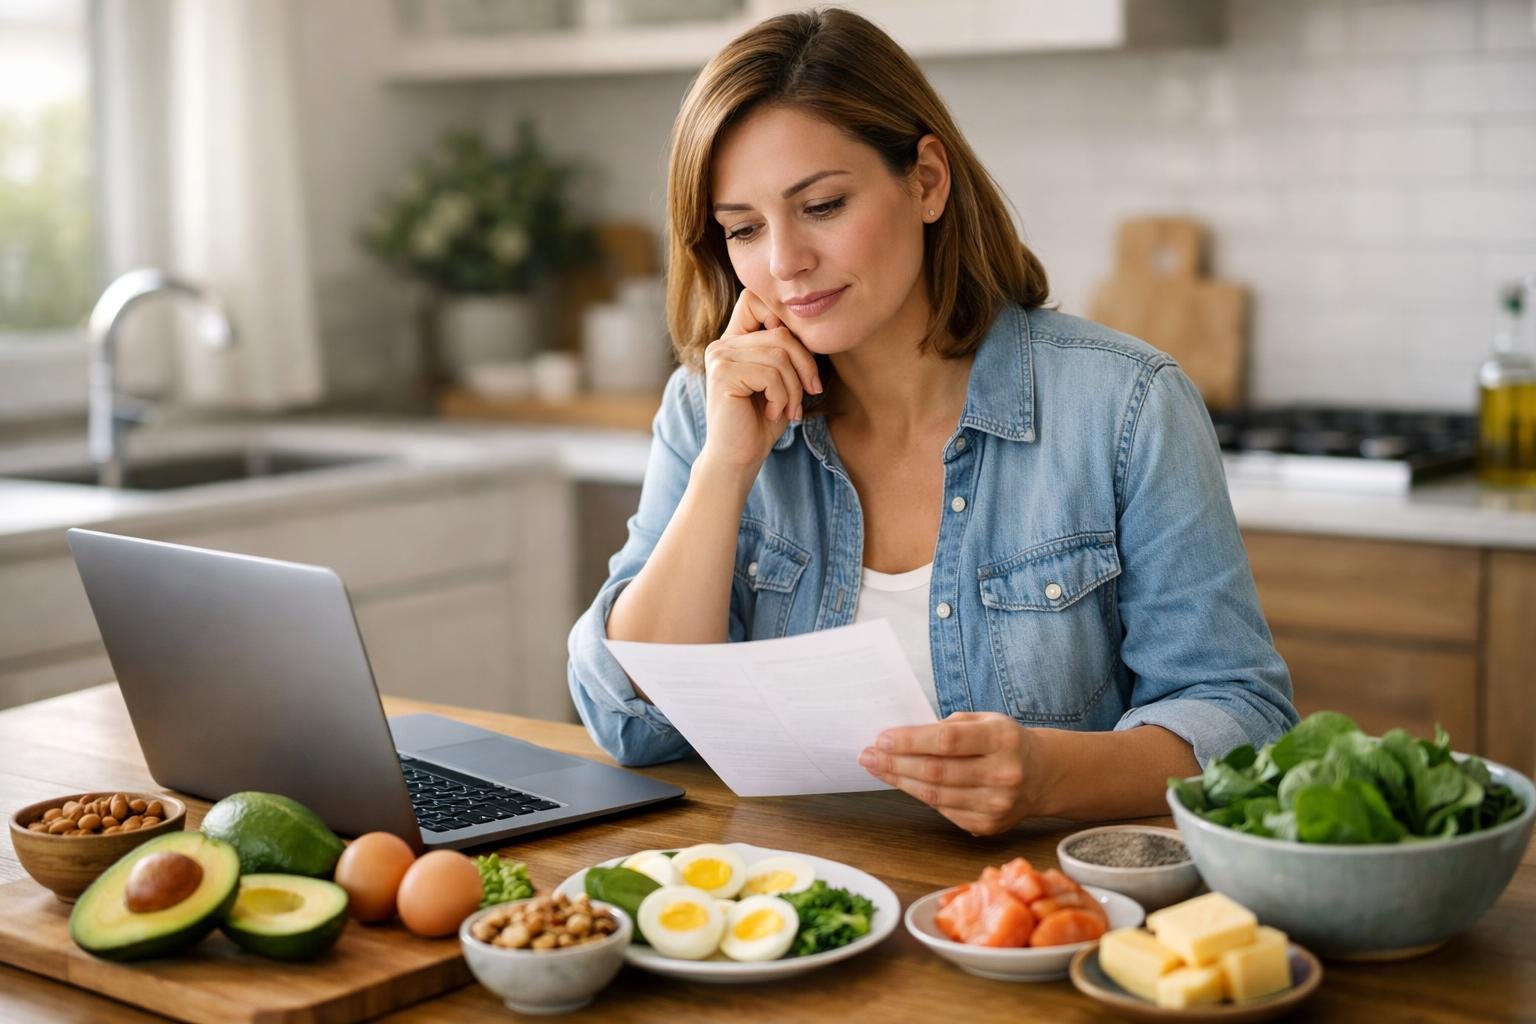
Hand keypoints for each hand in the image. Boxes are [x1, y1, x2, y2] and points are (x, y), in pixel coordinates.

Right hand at [697, 288, 821, 472]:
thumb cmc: (762, 422)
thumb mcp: (781, 381)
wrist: (738, 459)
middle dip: (805, 366)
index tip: (799, 363)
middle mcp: (722, 344)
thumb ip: (787, 351)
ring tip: (789, 410)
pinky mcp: (723, 374)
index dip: (785, 322)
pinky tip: (773, 414)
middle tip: (810, 393)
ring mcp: (720, 357)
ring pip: (780, 355)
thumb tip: (811, 328)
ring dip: (794, 388)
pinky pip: (771, 374)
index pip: (756, 300)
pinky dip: (782, 398)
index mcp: (734, 341)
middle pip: (781, 333)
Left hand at [858, 713, 1036, 835]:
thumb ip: (948, 726)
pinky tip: (904, 783)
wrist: (1043, 775)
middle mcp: (1003, 774)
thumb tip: (901, 738)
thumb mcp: (985, 720)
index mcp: (1002, 739)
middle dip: (896, 763)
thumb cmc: (1004, 742)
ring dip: (900, 781)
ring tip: (877, 768)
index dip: (911, 741)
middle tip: (867, 755)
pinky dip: (920, 795)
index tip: (882, 738)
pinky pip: (944, 810)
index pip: (948, 740)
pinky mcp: (989, 825)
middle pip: (937, 771)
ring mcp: (997, 804)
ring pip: (936, 795)